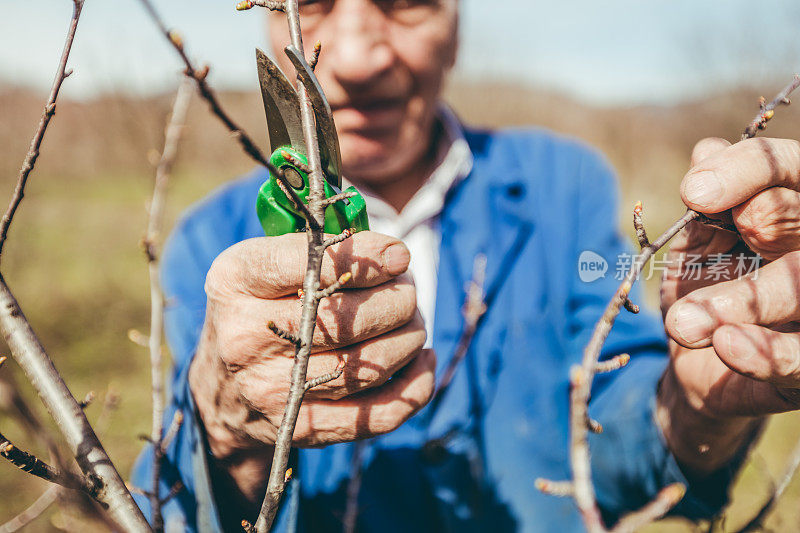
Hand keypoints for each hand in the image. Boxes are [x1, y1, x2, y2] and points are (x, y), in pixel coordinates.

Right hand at [189, 231, 433, 498]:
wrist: (221, 389)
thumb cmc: (259, 308)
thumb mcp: (264, 264)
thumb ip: (317, 248)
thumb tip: (395, 255)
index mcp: (236, 281)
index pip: (307, 264)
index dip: (364, 258)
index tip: (399, 256)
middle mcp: (245, 337)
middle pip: (347, 320)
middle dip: (398, 301)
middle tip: (407, 291)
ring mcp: (271, 390)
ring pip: (368, 365)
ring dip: (409, 339)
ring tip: (413, 322)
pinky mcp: (300, 428)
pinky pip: (377, 415)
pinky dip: (414, 386)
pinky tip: (421, 360)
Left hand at [658, 137, 799, 473]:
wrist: (699, 362)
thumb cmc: (706, 286)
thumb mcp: (697, 243)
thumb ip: (708, 205)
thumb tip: (708, 151)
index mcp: (793, 210)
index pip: (792, 168)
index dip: (751, 168)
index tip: (693, 191)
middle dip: (774, 221)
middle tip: (738, 227)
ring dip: (752, 298)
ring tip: (684, 320)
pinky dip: (767, 354)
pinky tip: (728, 345)